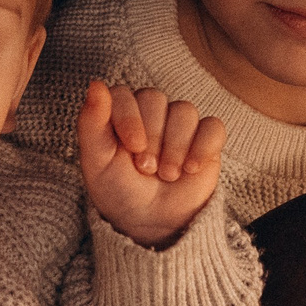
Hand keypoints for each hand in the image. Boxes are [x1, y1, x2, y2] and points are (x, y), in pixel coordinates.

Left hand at [77, 79, 225, 247]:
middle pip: (156, 99)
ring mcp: (180, 123)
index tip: (133, 148)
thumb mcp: (98, 162)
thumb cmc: (119, 190)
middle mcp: (151, 111)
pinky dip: (203, 148)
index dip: (130, 118)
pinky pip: (213, 127)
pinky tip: (191, 169)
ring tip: (168, 175)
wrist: (151, 222)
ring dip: (176, 147)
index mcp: (121, 112)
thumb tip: (95, 84)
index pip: (125, 94)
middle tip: (147, 169)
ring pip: (184, 111)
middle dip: (152, 137)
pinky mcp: (207, 138)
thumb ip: (92, 123)